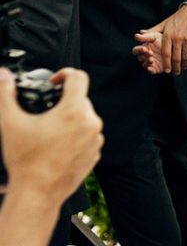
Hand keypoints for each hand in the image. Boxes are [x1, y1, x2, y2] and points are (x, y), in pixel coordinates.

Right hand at [0, 68, 103, 205]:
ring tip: (49, 131)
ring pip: (85, 118)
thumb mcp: (10, 123)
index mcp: (74, 111)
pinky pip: (88, 135)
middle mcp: (91, 122)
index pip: (78, 78)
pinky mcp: (95, 152)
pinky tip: (58, 145)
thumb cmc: (26, 161)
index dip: (64, 74)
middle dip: (63, 101)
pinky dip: (75, 135)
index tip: (53, 82)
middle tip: (45, 112)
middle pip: (80, 99)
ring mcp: (95, 139)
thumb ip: (5, 94)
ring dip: (70, 119)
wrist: (37, 194)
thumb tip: (3, 75)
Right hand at [133, 31, 164, 73]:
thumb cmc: (164, 39)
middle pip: (140, 58)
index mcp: (144, 48)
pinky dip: (150, 70)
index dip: (139, 50)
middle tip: (150, 53)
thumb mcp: (155, 36)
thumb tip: (136, 35)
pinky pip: (151, 71)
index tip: (145, 48)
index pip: (136, 50)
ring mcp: (151, 63)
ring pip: (145, 65)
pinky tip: (151, 68)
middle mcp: (146, 56)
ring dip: (147, 63)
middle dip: (144, 56)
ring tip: (152, 59)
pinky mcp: (157, 68)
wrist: (176, 46)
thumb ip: (146, 37)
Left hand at [147, 5, 186, 74]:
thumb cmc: (175, 20)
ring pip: (186, 56)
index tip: (166, 70)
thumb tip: (139, 35)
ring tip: (183, 68)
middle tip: (175, 72)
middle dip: (176, 67)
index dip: (166, 64)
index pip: (166, 53)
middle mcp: (178, 37)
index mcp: (168, 35)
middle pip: (176, 57)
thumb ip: (152, 32)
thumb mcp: (163, 25)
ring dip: (185, 65)